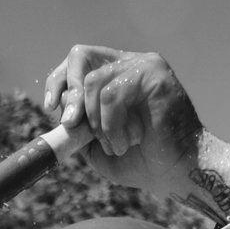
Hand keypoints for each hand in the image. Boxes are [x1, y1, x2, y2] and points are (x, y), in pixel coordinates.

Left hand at [42, 46, 202, 200]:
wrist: (178, 173)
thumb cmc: (144, 161)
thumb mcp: (97, 145)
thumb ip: (76, 126)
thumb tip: (59, 108)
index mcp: (116, 75)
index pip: (77, 61)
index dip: (58, 81)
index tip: (52, 109)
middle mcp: (130, 63)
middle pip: (80, 55)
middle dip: (70, 93)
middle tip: (71, 124)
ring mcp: (144, 65)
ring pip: (94, 82)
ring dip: (97, 122)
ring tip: (116, 144)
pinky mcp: (155, 73)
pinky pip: (112, 94)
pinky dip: (112, 125)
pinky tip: (127, 141)